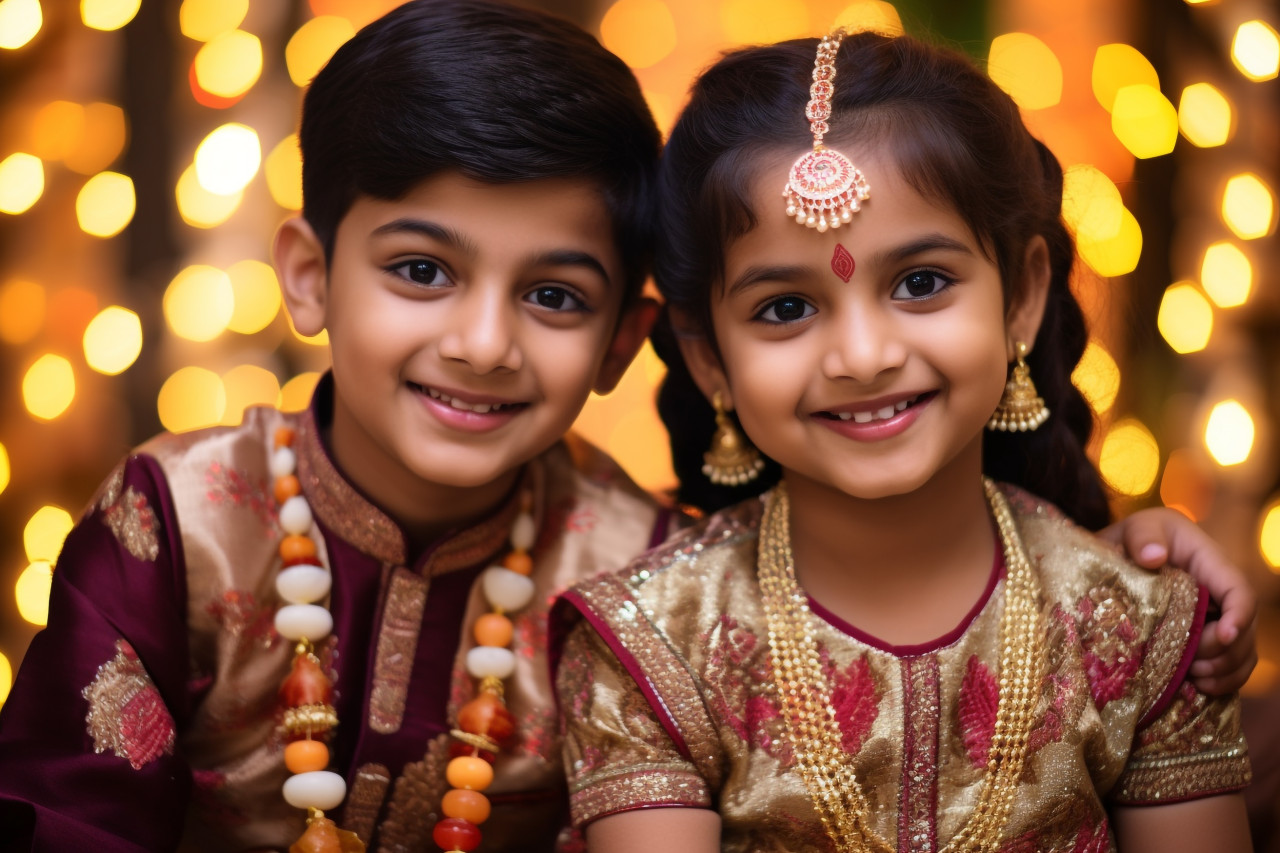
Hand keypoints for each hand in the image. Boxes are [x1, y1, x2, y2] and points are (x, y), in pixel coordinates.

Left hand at [1098, 507, 1257, 694]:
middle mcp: (1222, 593)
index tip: (1224, 636)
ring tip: (1195, 678)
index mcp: (1211, 564)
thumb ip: (1142, 537)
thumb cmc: (1135, 537)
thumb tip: (1153, 557)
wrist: (1125, 553)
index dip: (1239, 616)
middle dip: (1225, 651)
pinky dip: (1222, 680)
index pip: (1239, 591)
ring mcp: (1218, 617)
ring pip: (1242, 651)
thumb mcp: (1136, 528)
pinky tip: (1199, 687)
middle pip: (1245, 629)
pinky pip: (1230, 664)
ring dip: (1225, 670)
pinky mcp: (1207, 636)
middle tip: (1194, 664)